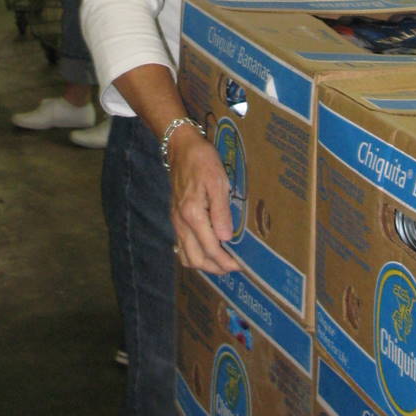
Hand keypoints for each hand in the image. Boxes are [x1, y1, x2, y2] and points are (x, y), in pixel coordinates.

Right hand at [168, 128, 236, 274]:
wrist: (180, 147)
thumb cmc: (202, 161)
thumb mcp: (218, 182)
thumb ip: (221, 211)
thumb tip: (226, 238)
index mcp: (193, 215)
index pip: (210, 249)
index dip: (226, 262)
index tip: (240, 266)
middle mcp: (181, 223)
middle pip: (196, 259)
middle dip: (215, 268)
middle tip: (233, 267)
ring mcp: (176, 222)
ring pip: (186, 256)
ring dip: (204, 264)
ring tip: (222, 262)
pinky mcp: (175, 218)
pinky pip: (182, 246)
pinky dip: (195, 254)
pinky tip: (207, 250)